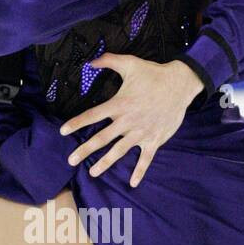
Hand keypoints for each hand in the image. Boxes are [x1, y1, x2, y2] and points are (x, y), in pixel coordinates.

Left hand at [60, 55, 202, 186]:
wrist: (180, 84)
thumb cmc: (154, 73)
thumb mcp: (130, 63)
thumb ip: (108, 61)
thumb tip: (90, 61)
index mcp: (119, 104)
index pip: (93, 115)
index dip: (77, 123)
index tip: (63, 132)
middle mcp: (127, 121)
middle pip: (102, 138)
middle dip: (85, 150)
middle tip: (71, 160)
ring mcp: (141, 132)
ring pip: (119, 151)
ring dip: (105, 163)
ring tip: (93, 172)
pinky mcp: (154, 139)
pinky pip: (146, 158)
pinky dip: (140, 171)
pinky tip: (132, 183)